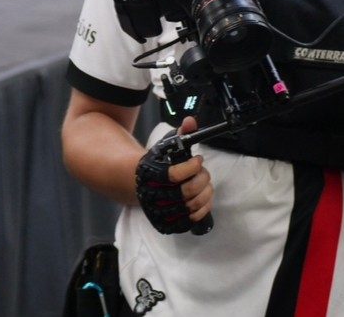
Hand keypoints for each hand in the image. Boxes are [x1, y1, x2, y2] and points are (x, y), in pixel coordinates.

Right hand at [134, 117, 213, 234]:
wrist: (137, 184)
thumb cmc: (156, 164)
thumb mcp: (165, 146)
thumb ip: (180, 133)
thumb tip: (191, 121)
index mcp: (151, 175)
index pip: (175, 175)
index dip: (192, 167)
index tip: (198, 160)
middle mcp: (154, 195)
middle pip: (187, 192)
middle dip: (202, 179)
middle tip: (203, 171)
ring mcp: (161, 211)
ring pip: (192, 206)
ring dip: (205, 193)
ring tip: (205, 183)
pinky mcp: (168, 222)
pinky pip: (191, 220)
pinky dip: (202, 209)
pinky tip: (204, 198)